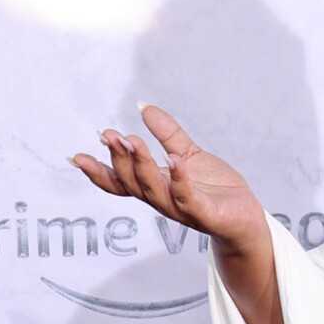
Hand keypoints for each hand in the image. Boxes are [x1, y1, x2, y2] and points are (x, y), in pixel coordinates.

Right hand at [68, 103, 266, 249]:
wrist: (246, 217)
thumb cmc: (215, 189)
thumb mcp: (188, 154)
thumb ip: (167, 133)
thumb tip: (142, 106)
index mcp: (155, 186)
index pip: (119, 182)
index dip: (98, 171)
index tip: (77, 155)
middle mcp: (162, 199)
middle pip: (132, 183)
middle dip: (119, 159)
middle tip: (110, 135)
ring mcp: (181, 208)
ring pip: (153, 190)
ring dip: (141, 165)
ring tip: (133, 141)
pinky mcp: (204, 213)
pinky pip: (187, 197)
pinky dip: (179, 179)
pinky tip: (174, 159)